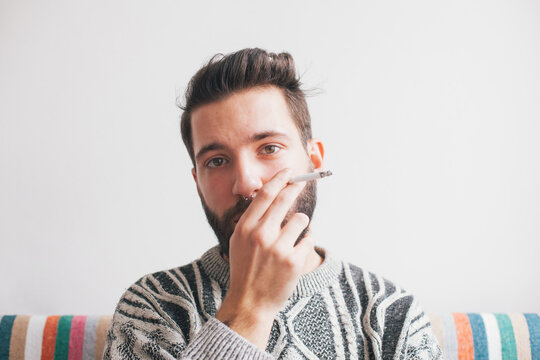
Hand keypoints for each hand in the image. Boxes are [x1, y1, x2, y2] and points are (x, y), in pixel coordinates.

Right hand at [215, 168, 313, 348]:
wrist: (250, 302)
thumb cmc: (245, 269)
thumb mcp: (239, 241)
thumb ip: (252, 219)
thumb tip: (268, 194)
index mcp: (245, 228)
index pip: (265, 195)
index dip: (279, 179)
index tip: (287, 172)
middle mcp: (261, 235)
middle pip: (284, 199)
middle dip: (296, 186)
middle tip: (303, 180)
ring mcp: (278, 248)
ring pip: (301, 219)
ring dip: (300, 224)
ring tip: (291, 237)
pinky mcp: (293, 261)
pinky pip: (308, 239)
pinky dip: (305, 242)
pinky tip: (295, 252)